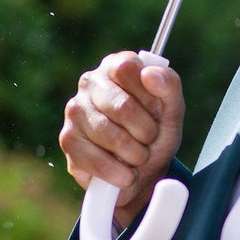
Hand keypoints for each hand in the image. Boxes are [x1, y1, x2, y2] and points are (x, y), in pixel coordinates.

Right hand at [60, 50, 184, 228]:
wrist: (141, 172)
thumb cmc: (154, 134)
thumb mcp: (171, 110)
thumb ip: (169, 86)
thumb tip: (150, 74)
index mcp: (115, 66)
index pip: (126, 68)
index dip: (148, 97)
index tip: (157, 112)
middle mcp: (90, 83)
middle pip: (122, 106)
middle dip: (146, 132)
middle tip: (149, 139)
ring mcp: (75, 110)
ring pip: (112, 136)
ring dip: (135, 155)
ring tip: (137, 156)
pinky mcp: (68, 140)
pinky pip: (97, 160)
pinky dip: (119, 173)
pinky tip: (123, 172)